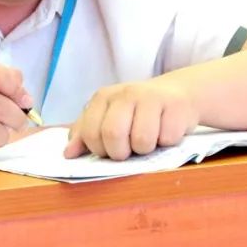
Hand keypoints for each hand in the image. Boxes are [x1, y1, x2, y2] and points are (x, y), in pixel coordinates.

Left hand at [65, 77, 198, 159]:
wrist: (178, 93)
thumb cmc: (138, 111)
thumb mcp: (108, 118)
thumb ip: (85, 135)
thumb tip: (68, 154)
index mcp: (103, 97)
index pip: (90, 133)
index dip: (99, 150)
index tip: (110, 149)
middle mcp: (125, 93)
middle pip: (113, 135)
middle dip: (121, 153)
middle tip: (130, 149)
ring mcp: (151, 97)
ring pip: (142, 141)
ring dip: (146, 150)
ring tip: (150, 139)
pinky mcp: (176, 106)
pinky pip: (167, 140)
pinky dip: (167, 142)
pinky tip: (167, 130)